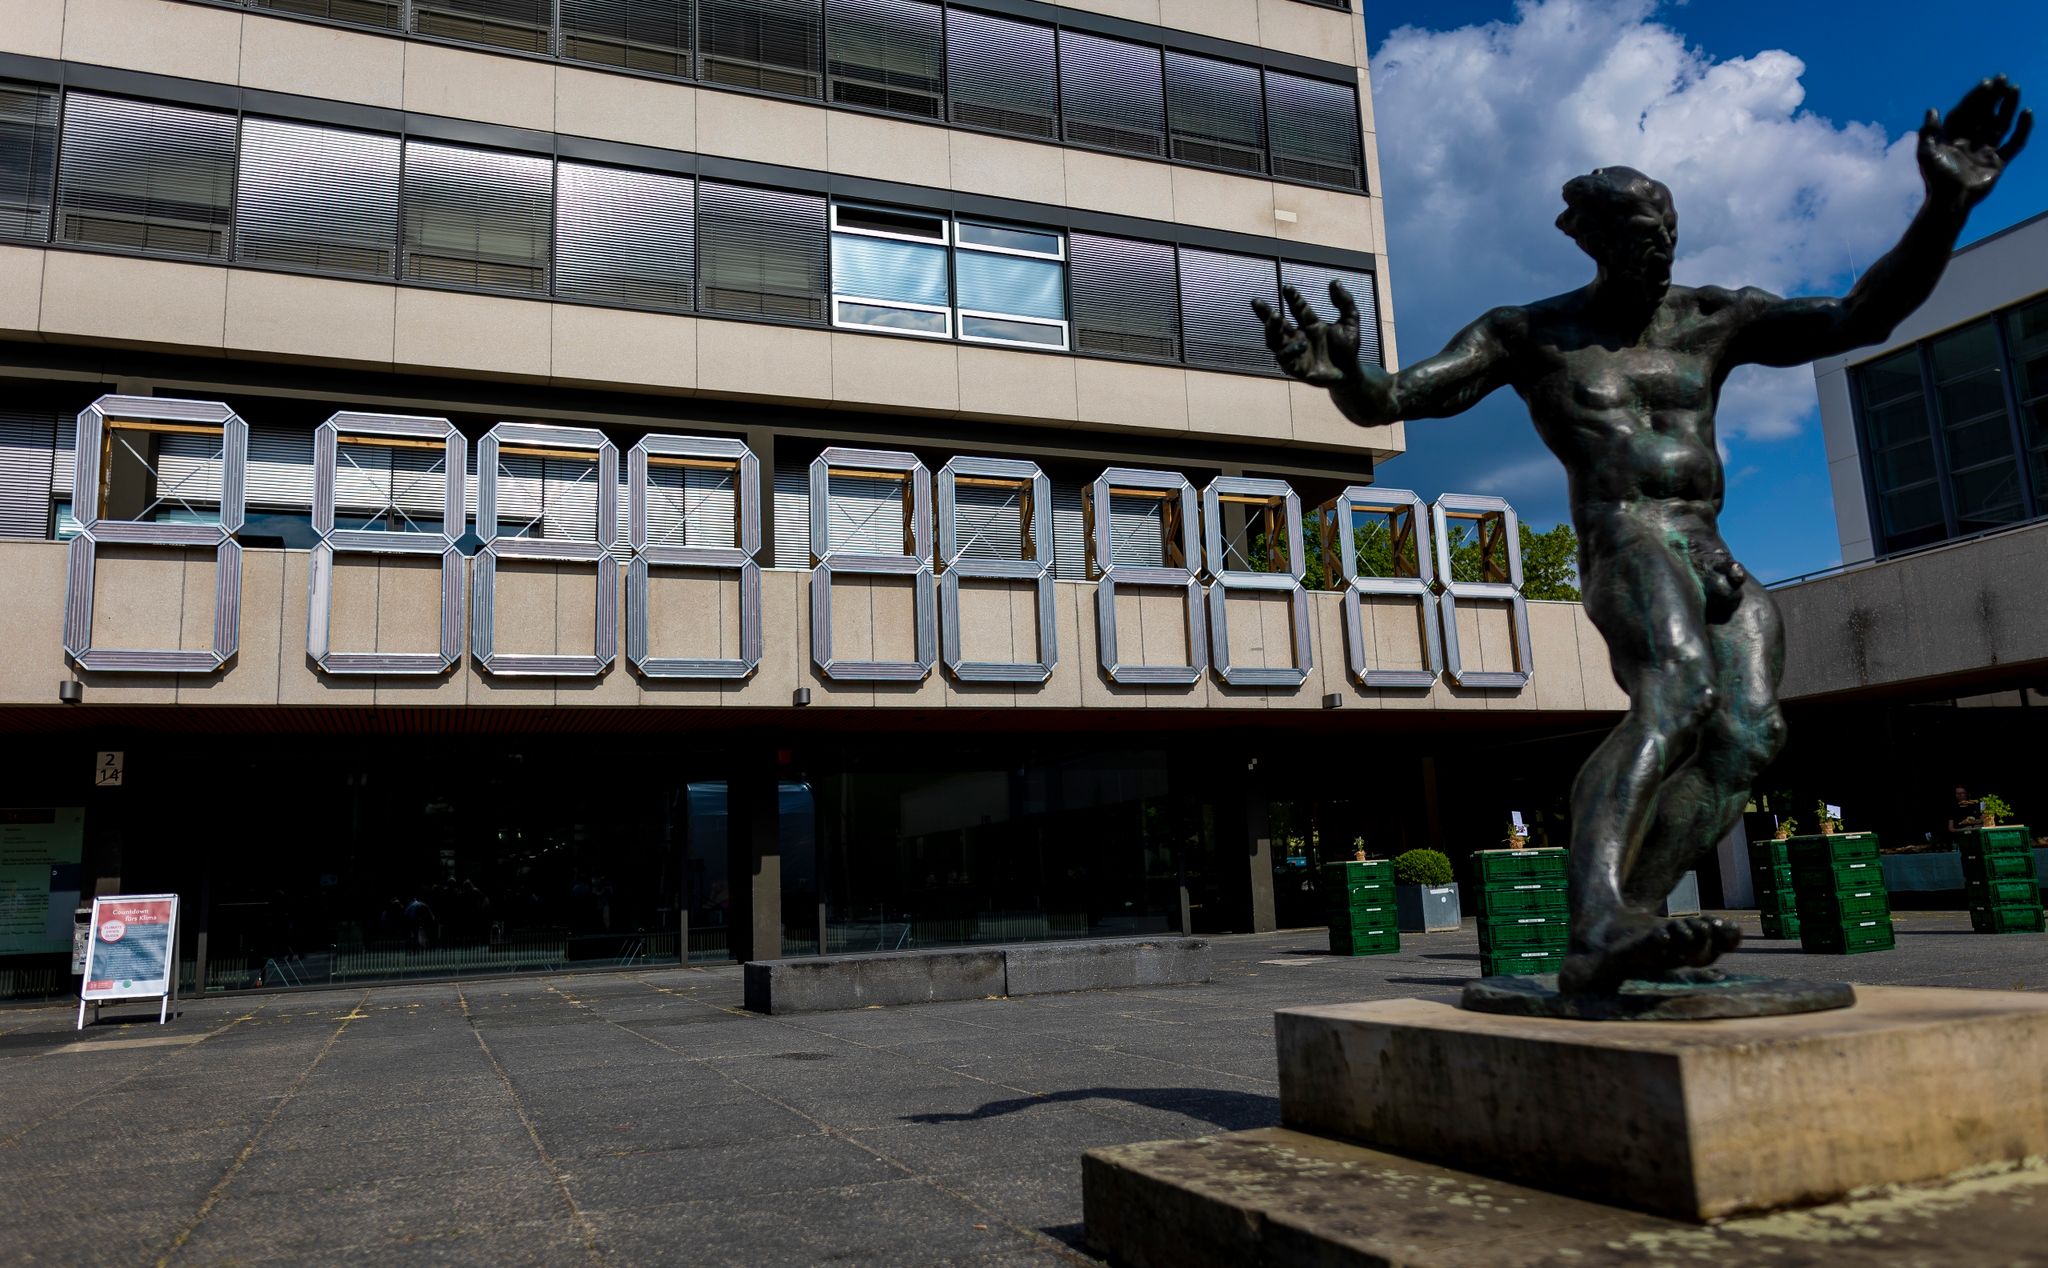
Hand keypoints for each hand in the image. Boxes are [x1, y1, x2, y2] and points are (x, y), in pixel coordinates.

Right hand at [1253, 282, 1363, 385]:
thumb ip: (1345, 302)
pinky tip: (1301, 344)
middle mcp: (1299, 337)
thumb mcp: (1350, 321)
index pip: (1297, 308)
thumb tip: (1335, 281)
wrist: (1351, 374)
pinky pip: (1285, 359)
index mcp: (1310, 325)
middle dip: (1265, 313)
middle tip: (1256, 302)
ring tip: (1274, 317)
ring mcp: (1295, 353)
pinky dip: (1290, 351)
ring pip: (1274, 341)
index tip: (1287, 288)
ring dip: (1271, 329)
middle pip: (1277, 324)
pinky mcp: (1296, 368)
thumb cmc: (1348, 349)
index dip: (1292, 298)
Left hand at [1919, 76, 2030, 207]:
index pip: (1967, 112)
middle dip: (1994, 97)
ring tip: (2015, 89)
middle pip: (1985, 115)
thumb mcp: (1927, 153)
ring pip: (2000, 124)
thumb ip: (1929, 131)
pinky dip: (2022, 129)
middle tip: (2004, 79)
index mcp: (1953, 138)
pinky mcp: (1998, 163)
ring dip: (2008, 107)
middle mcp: (1970, 142)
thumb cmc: (1935, 179)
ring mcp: (1985, 152)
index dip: (1976, 97)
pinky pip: (2014, 143)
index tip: (1987, 82)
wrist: (1950, 202)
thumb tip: (1932, 110)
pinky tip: (2027, 113)